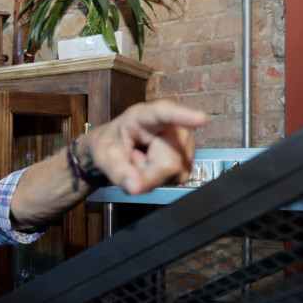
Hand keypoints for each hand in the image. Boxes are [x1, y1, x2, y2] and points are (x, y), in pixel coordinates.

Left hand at [83, 100, 207, 194]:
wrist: (114, 148)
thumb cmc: (109, 145)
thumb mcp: (102, 156)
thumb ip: (117, 171)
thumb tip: (136, 188)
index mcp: (142, 116)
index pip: (163, 114)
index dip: (183, 116)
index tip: (200, 118)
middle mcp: (169, 125)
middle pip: (170, 160)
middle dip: (148, 172)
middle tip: (132, 162)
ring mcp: (183, 141)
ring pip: (176, 171)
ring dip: (154, 175)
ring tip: (141, 161)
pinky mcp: (188, 157)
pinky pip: (179, 177)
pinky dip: (162, 179)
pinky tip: (152, 167)